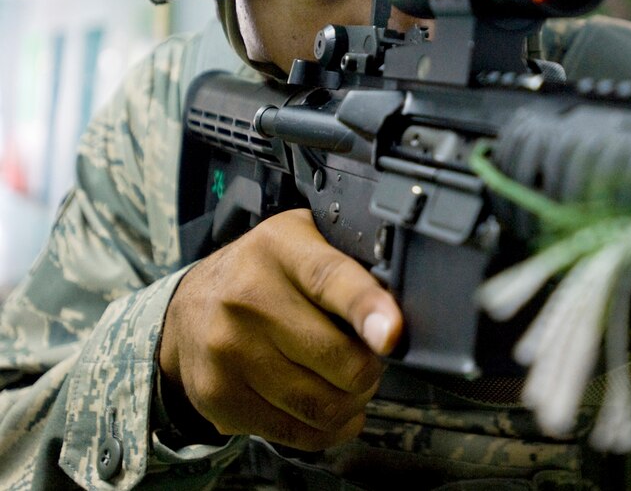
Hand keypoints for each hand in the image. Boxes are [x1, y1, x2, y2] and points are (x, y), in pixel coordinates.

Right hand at [158, 209, 401, 450]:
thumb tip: (398, 311)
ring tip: (349, 383)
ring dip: (352, 403)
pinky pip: (295, 432)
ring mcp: (229, 351)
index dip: (367, 309)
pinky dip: (326, 429)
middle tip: (369, 358)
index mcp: (280, 249)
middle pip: (336, 358)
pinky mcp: (219, 397)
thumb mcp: (303, 241)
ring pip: (320, 404)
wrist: (189, 307)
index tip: (391, 334)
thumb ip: (350, 264)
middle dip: (370, 368)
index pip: (329, 279)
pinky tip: (328, 408)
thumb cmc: (263, 272)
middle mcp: (247, 298)